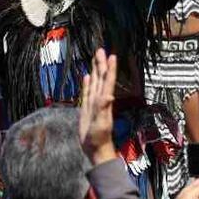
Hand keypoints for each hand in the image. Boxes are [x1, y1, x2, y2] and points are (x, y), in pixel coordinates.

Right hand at [78, 49, 116, 164]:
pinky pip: (87, 91)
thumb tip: (108, 96)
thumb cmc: (99, 138)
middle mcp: (99, 99)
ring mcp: (93, 103)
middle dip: (101, 64)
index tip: (112, 55)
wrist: (95, 148)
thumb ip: (103, 109)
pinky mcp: (87, 108)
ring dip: (95, 70)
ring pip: (94, 82)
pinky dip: (87, 82)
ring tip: (95, 58)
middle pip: (101, 78)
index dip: (110, 68)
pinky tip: (87, 76)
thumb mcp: (101, 123)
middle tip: (100, 50)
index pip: (107, 81)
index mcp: (104, 101)